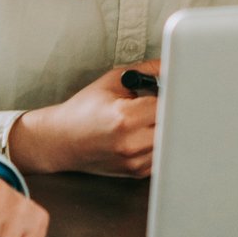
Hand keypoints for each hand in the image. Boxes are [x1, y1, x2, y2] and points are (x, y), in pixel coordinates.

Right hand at [5, 61, 159, 175]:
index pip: (167, 104)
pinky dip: (160, 143)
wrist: (61, 140)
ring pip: (172, 142)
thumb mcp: (112, 81)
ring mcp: (135, 161)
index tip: (176, 90)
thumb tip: (170, 64)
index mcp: (125, 117)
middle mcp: (131, 143)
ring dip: (168, 129)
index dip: (173, 95)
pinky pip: (163, 155)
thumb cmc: (84, 109)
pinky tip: (146, 133)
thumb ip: (146, 71)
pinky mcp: (137, 172)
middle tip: (167, 103)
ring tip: (150, 119)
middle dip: (173, 112)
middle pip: (174, 125)